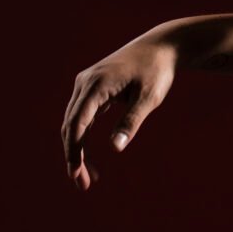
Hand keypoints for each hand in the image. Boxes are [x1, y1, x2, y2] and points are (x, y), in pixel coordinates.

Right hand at [62, 32, 176, 191]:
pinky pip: (82, 116)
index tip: (76, 174)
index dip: (73, 150)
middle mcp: (85, 83)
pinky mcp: (92, 87)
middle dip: (74, 156)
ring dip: (78, 149)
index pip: (76, 123)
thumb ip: (132, 121)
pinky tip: (91, 158)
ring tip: (90, 177)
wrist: (161, 46)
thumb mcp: (149, 97)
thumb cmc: (157, 71)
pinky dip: (84, 136)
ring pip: (74, 122)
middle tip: (83, 184)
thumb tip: (116, 148)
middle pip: (71, 125)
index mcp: (96, 84)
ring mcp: (86, 84)